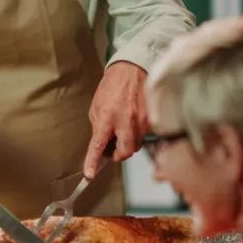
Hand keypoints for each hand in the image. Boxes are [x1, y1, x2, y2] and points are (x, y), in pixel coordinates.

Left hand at [84, 62, 147, 178]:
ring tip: (124, 126)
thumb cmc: (113, 85)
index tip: (90, 174)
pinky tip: (134, 119)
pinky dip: (138, 131)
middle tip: (113, 147)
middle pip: (124, 153)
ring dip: (128, 141)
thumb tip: (102, 143)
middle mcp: (125, 121)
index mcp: (107, 116)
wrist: (133, 68)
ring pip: (136, 144)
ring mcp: (141, 121)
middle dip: (118, 154)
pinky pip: (145, 134)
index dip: (92, 161)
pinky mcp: (152, 119)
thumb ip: (98, 125)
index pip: (98, 145)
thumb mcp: (97, 104)